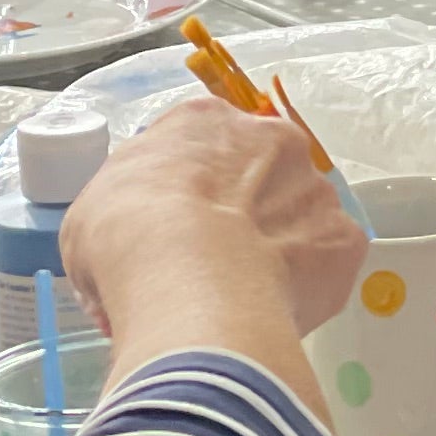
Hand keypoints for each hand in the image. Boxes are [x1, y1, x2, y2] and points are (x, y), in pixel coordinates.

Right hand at [62, 95, 368, 352]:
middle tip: (211, 266)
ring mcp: (315, 188)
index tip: (176, 227)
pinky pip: (326, 263)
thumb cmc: (126, 241)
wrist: (186, 280)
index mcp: (204, 123)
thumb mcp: (91, 217)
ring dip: (275, 253)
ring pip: (299, 220)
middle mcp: (271, 140)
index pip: (202, 145)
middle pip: (261, 175)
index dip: (188, 190)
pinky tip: (272, 312)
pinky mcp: (344, 239)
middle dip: (240, 217)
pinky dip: (305, 288)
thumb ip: (129, 212)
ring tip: (240, 299)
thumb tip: (138, 249)